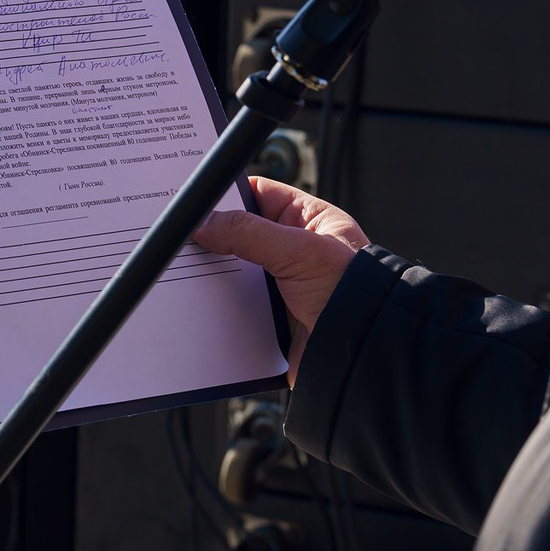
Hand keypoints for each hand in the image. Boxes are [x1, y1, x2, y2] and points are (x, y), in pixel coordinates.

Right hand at [196, 178, 368, 384]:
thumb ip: (250, 233)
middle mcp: (293, 251)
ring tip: (186, 274)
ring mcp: (280, 285)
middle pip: (239, 235)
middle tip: (184, 238)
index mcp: (308, 221)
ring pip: (233, 272)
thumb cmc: (354, 295)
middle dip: (213, 239)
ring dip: (213, 277)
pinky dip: (218, 308)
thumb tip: (205, 223)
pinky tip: (200, 306)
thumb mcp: (300, 252)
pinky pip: (234, 306)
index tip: (195, 199)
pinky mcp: (270, 318)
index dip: (228, 195)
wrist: (364, 356)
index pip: (259, 194)